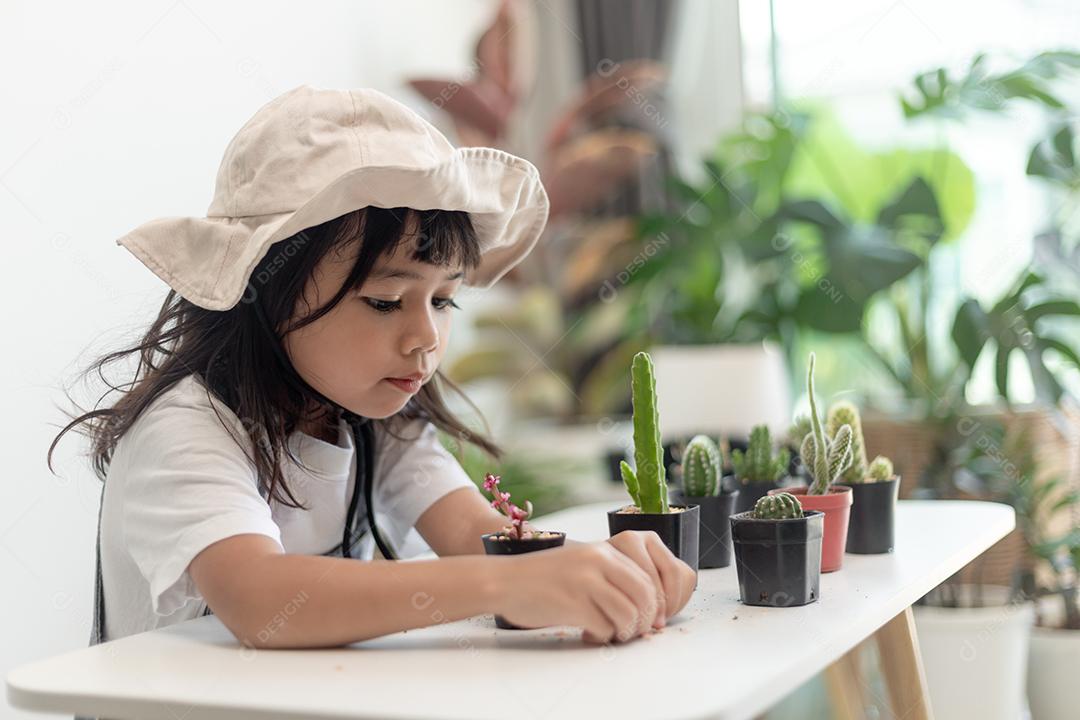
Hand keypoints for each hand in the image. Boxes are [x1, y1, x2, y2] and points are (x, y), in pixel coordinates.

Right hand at [490, 533, 694, 644]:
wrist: (504, 580)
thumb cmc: (543, 577)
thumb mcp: (582, 564)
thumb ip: (611, 577)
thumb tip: (646, 606)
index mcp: (603, 551)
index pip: (647, 579)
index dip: (653, 605)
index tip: (649, 621)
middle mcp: (597, 562)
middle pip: (644, 597)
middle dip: (644, 621)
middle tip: (634, 633)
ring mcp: (584, 582)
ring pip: (628, 614)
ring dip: (625, 632)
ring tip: (612, 634)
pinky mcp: (572, 604)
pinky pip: (604, 627)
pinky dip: (602, 636)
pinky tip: (589, 633)